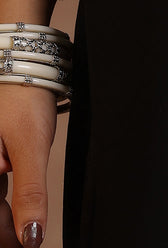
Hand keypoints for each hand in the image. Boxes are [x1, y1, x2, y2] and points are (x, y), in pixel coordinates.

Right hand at [0, 86, 56, 246]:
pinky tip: (17, 212)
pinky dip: (5, 204)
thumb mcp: (31, 145)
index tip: (27, 245)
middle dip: (6, 229)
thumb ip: (30, 192)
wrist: (28, 68)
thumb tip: (30, 237)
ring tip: (26, 233)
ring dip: (6, 220)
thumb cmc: (26, 99)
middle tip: (29, 239)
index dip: (6, 236)